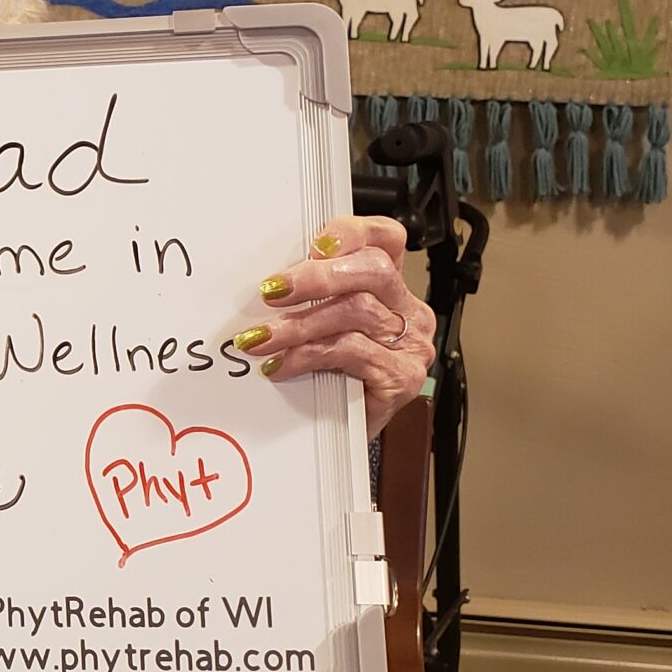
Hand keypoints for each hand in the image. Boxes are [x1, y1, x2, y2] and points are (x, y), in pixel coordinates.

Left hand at [230, 216, 435, 435]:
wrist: (343, 438)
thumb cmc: (329, 378)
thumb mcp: (319, 328)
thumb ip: (309, 298)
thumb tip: (267, 279)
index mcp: (389, 288)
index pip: (386, 240)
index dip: (353, 233)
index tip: (314, 244)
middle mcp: (409, 311)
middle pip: (373, 270)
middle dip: (315, 278)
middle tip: (271, 291)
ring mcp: (411, 346)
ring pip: (357, 311)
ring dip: (299, 325)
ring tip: (260, 339)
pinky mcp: (402, 378)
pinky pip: (352, 352)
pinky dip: (308, 357)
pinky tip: (281, 367)